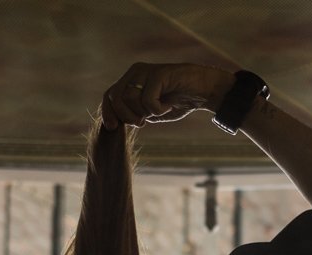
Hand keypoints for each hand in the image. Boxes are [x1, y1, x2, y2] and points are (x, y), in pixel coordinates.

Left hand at [101, 62, 233, 129]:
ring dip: (146, 112)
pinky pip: (148, 99)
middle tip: (143, 121)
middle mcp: (135, 72)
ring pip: (131, 98)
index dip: (108, 112)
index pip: (109, 96)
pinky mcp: (159, 73)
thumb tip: (116, 122)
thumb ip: (134, 114)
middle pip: (116, 97)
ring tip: (160, 110)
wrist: (203, 91)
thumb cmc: (177, 102)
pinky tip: (169, 105)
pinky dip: (158, 109)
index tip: (113, 127)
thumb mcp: (151, 112)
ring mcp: (146, 71)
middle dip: (127, 115)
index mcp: (130, 79)